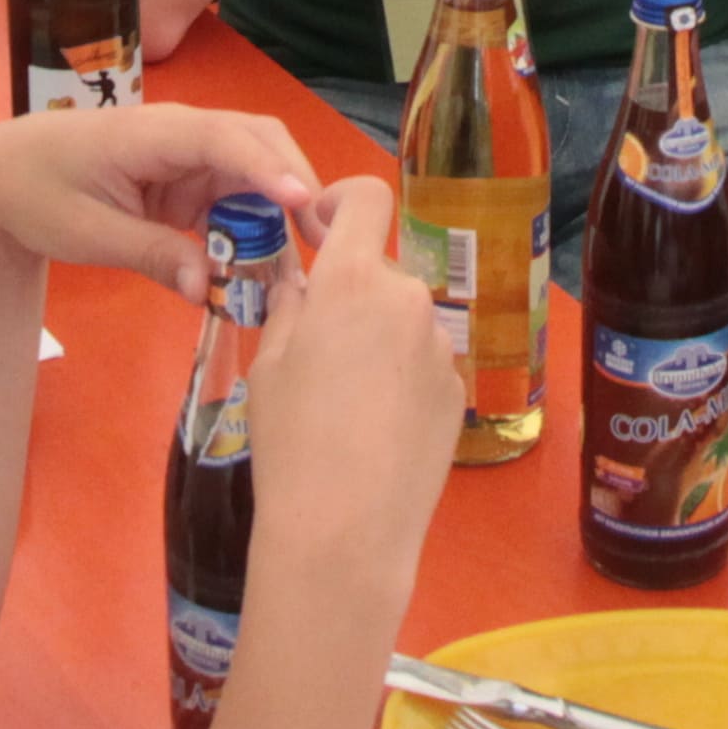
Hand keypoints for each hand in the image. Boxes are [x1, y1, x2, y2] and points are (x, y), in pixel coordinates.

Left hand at [0, 103, 320, 303]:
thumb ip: (151, 255)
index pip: (225, 140)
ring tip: (300, 268)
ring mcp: (187, 156)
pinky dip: (253, 230)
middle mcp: (182, 135)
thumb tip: (206, 290)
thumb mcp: (86, 233)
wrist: (4, 176)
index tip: (305, 205)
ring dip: (279, 213)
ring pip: (254, 172)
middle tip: (325, 242)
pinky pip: (233, 199)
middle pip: (258, 142)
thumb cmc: (38, 194)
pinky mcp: (187, 181)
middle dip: (296, 184)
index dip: (268, 170)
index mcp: (153, 134)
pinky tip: (264, 270)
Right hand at [244, 176, 463, 559]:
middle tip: (319, 354)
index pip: (367, 197)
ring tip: (348, 407)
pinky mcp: (458, 391)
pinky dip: (402, 381)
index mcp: (353, 280)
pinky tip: (378, 433)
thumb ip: (290, 308)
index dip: (344, 199)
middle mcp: (407, 299)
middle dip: (352, 297)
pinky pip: (424, 366)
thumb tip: (302, 283)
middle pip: (380, 274)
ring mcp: (441, 347)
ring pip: (403, 324)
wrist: (346, 531)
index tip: (321, 226)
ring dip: (380, 341)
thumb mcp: (269, 366)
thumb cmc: (291, 443)